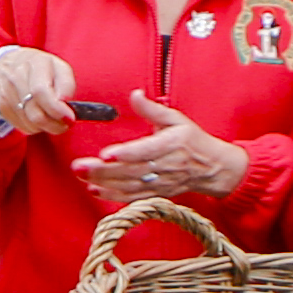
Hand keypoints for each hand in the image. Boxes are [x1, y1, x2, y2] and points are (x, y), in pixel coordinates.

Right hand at [0, 47, 81, 134]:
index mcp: (36, 63)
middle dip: (54, 124)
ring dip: (45, 127)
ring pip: (29, 122)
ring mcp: (6, 91)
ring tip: (53, 120)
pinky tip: (39, 119)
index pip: (41, 91)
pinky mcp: (0, 105)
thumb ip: (66, 84)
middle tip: (65, 124)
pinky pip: (20, 126)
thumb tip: (65, 102)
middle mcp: (16, 76)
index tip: (69, 118)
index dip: (56, 109)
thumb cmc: (40, 68)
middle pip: (35, 112)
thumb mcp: (59, 67)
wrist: (6, 64)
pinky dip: (33, 127)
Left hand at [75, 92, 244, 202]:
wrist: (213, 168)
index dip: (126, 154)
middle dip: (104, 170)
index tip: (106, 154)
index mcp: (172, 144)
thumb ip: (152, 109)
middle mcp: (166, 166)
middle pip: (132, 171)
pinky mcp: (157, 193)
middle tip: (79, 166)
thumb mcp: (176, 119)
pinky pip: (133, 197)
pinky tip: (95, 190)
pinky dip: (113, 196)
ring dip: (104, 183)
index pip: (146, 151)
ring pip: (130, 186)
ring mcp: (161, 183)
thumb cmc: (192, 140)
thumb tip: (135, 94)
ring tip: (82, 177)